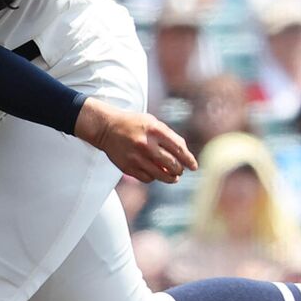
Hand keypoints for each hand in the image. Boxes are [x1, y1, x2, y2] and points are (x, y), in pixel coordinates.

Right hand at [75, 97, 196, 183]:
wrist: (106, 127)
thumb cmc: (134, 124)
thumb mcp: (153, 122)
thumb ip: (169, 136)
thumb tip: (185, 154)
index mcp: (155, 130)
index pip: (179, 149)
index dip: (189, 160)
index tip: (194, 166)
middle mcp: (146, 144)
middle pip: (172, 165)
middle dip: (180, 170)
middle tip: (181, 171)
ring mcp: (136, 157)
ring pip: (161, 176)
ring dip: (170, 178)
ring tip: (173, 177)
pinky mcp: (128, 167)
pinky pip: (147, 178)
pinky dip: (154, 178)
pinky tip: (155, 174)